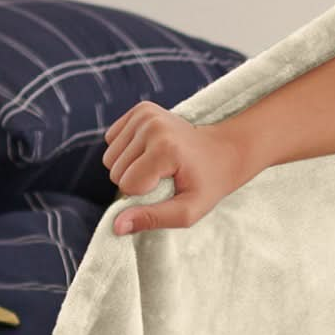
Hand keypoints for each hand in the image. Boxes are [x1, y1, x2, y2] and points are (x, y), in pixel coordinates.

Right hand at [100, 99, 250, 235]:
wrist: (224, 150)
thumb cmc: (207, 184)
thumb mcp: (188, 211)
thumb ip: (153, 219)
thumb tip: (116, 226)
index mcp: (165, 149)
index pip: (127, 185)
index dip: (143, 195)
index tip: (167, 187)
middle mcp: (152, 125)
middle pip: (115, 171)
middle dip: (135, 181)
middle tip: (164, 177)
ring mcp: (145, 114)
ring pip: (109, 157)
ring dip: (128, 167)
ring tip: (157, 164)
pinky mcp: (140, 109)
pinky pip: (111, 139)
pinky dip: (126, 150)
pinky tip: (149, 151)